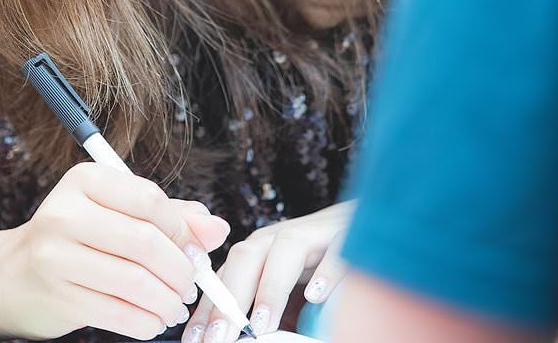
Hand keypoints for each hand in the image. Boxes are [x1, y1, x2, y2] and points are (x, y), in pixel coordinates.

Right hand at [0, 163, 230, 341]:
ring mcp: (58, 256)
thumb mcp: (118, 212)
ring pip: (134, 282)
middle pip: (144, 242)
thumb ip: (171, 215)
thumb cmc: (78, 237)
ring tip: (176, 305)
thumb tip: (218, 229)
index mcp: (85, 180)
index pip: (149, 199)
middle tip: (191, 284)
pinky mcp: (58, 295)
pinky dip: (147, 321)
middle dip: (180, 270)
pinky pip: (118, 313)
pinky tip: (155, 319)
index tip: (194, 249)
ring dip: (167, 300)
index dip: (181, 228)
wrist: (14, 275)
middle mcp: (66, 212)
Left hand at [182, 201, 354, 342]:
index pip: (225, 277)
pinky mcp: (345, 234)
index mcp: (257, 253)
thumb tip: (239, 340)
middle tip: (221, 336)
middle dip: (231, 298)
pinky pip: (335, 249)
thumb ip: (263, 314)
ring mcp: (311, 233)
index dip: (209, 309)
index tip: (195, 340)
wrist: (362, 226)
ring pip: (286, 248)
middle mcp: (278, 239)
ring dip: (271, 287)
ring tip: (262, 325)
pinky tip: (316, 296)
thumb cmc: (315, 267)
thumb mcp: (284, 294)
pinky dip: (326, 271)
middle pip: (246, 257)